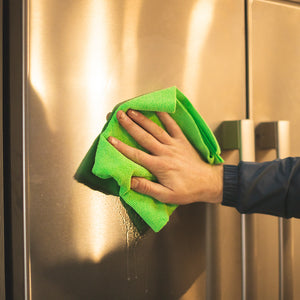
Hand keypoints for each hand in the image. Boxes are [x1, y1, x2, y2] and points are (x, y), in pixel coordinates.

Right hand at [108, 110, 222, 204]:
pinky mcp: (182, 140)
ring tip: (131, 110)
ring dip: (142, 119)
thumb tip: (130, 181)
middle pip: (144, 136)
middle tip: (118, 115)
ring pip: (155, 129)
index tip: (110, 139)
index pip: (136, 155)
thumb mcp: (166, 196)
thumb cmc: (187, 191)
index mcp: (159, 166)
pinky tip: (158, 108)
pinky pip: (173, 126)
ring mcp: (174, 144)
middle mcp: (165, 152)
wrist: (208, 182)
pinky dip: (165, 116)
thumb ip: (148, 188)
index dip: (121, 147)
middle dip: (129, 125)